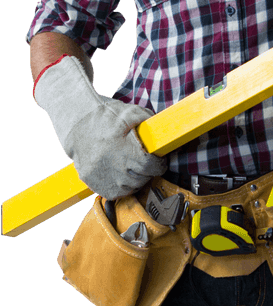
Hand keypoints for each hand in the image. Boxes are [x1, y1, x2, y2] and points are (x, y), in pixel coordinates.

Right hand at [34, 55, 166, 197]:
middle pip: (142, 179)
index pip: (150, 166)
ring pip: (130, 188)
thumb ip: (148, 121)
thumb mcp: (128, 113)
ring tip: (134, 166)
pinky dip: (123, 186)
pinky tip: (123, 174)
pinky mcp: (93, 183)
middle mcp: (112, 166)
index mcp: (122, 149)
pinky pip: (116, 193)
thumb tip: (165, 132)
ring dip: (136, 180)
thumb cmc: (104, 117)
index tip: (159, 160)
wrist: (74, 124)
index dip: (159, 164)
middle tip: (148, 163)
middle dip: (148, 171)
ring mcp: (101, 177)